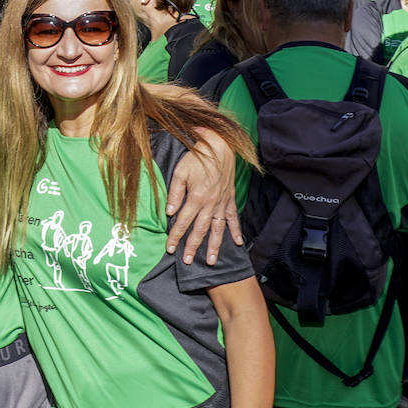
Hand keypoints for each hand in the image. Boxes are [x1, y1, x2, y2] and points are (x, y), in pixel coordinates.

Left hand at [166, 129, 240, 264]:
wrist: (219, 146)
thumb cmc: (197, 157)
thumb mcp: (179, 172)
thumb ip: (174, 193)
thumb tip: (169, 212)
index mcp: (196, 197)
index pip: (183, 222)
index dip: (176, 236)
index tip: (170, 249)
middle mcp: (210, 204)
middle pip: (200, 230)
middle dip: (193, 247)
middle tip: (188, 262)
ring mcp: (222, 203)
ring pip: (217, 229)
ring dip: (215, 246)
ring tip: (212, 260)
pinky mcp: (230, 198)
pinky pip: (234, 217)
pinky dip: (236, 230)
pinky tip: (238, 242)